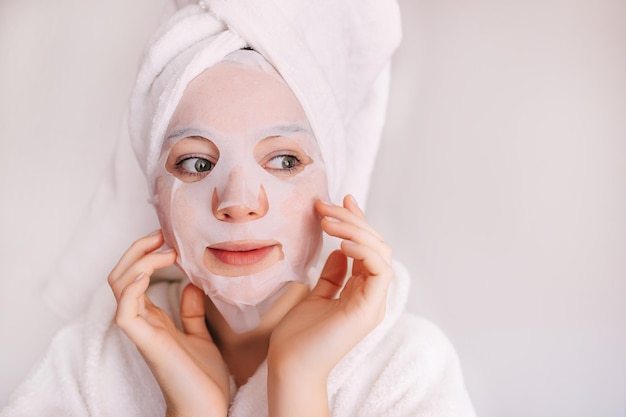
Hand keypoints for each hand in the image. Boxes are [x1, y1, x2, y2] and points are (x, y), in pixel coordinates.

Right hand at [108, 231, 229, 416]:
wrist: (206, 408)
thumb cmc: (202, 377)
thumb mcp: (200, 336)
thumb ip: (191, 313)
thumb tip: (190, 285)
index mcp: (153, 318)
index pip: (135, 277)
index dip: (145, 254)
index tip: (168, 238)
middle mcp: (142, 321)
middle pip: (121, 275)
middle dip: (137, 250)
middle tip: (161, 234)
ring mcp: (142, 331)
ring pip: (119, 286)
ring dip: (137, 261)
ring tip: (163, 250)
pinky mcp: (146, 342)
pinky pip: (125, 311)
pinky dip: (131, 288)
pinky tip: (146, 273)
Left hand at [267, 195, 392, 415]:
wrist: (289, 366)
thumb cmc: (298, 336)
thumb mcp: (316, 295)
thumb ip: (332, 275)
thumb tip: (339, 252)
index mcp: (361, 292)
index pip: (368, 248)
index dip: (357, 222)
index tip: (340, 201)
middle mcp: (371, 295)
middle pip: (377, 245)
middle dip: (353, 220)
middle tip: (326, 207)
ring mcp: (373, 302)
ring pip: (381, 252)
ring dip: (356, 230)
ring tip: (328, 222)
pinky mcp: (368, 309)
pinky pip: (379, 270)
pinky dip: (363, 251)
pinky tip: (340, 244)